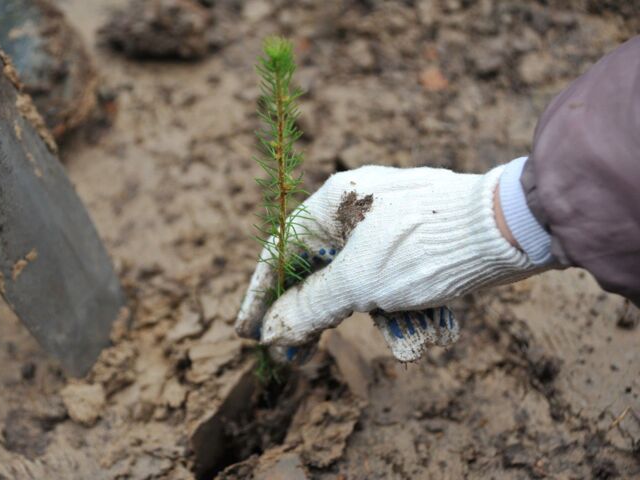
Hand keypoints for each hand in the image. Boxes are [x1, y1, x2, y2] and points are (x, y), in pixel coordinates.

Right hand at [235, 164, 538, 359]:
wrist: (514, 227)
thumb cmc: (428, 245)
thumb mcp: (360, 282)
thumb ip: (311, 306)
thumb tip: (273, 330)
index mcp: (333, 203)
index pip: (280, 250)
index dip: (260, 294)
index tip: (247, 332)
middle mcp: (357, 210)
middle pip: (320, 272)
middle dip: (323, 317)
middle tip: (302, 356)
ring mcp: (390, 226)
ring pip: (364, 284)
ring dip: (384, 319)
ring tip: (412, 342)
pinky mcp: (419, 242)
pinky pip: (398, 282)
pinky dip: (410, 309)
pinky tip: (436, 329)